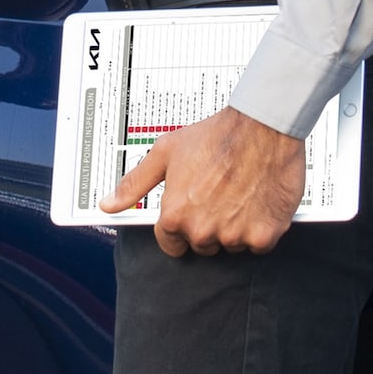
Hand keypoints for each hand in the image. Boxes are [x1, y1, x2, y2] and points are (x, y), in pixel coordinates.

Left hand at [100, 107, 305, 257]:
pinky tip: (257, 201)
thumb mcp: (165, 152)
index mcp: (175, 215)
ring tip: (239, 194)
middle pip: (201, 245)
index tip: (191, 213)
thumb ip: (134, 183)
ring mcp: (234, 236)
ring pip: (231, 245)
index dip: (179, 227)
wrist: (263, 127)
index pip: (170, 243)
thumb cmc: (216, 136)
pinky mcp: (264, 236)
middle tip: (218, 195)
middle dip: (207, 225)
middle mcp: (202, 230)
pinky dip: (260, 229)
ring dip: (234, 228)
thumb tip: (108, 205)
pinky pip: (258, 245)